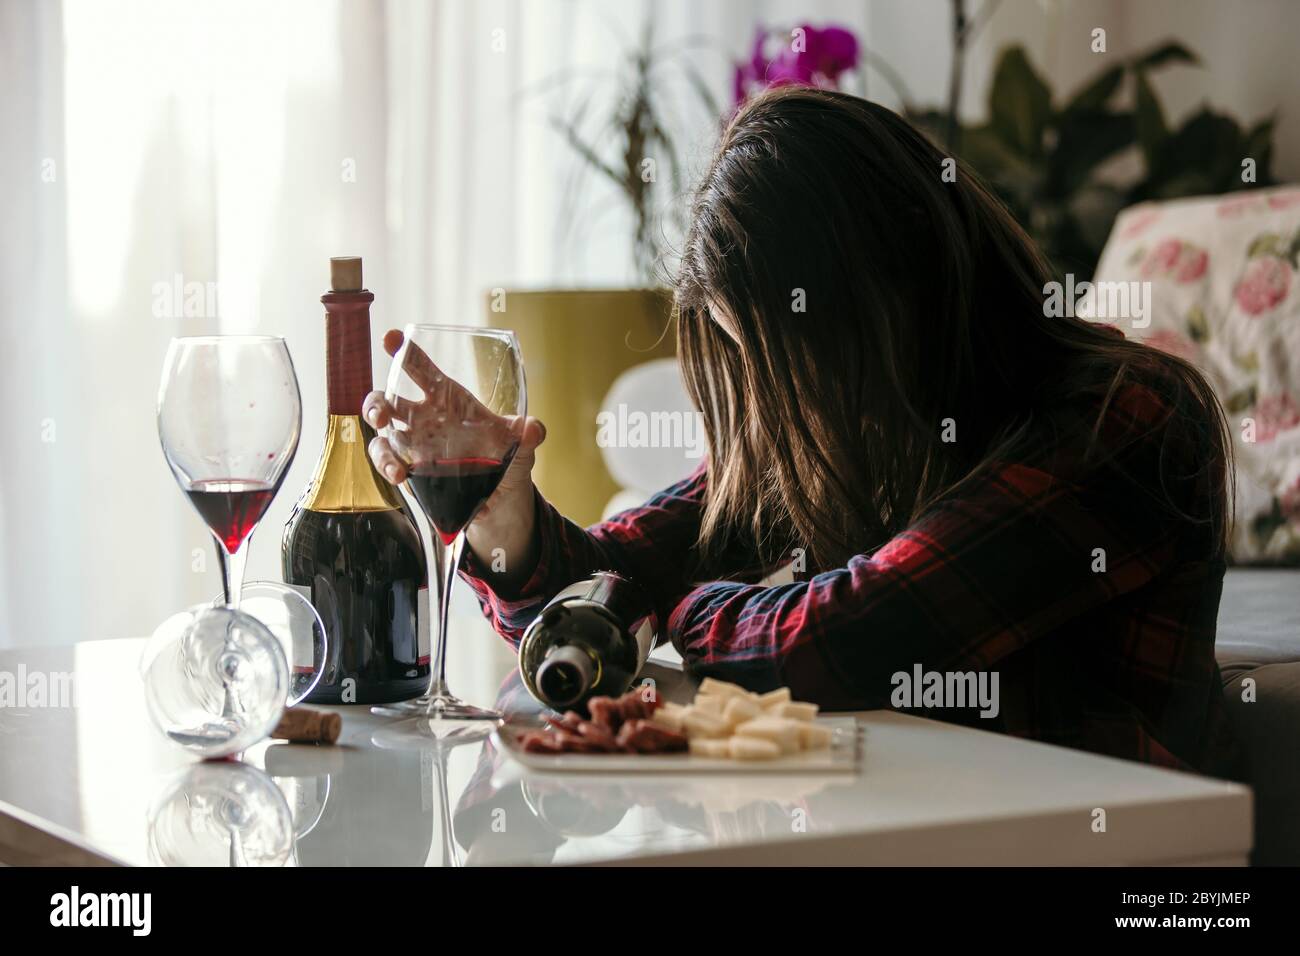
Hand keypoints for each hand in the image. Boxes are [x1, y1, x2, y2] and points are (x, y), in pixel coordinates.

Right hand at [364, 330, 545, 571]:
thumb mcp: (520, 445)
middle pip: (387, 400)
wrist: (502, 497)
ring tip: (396, 467)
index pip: (421, 370)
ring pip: (381, 437)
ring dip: (381, 448)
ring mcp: (414, 445)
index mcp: (448, 399)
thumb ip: (527, 434)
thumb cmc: (508, 459)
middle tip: (382, 414)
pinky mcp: (412, 470)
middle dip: (376, 404)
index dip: (405, 353)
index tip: (392, 338)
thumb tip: (534, 429)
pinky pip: (389, 464)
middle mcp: (425, 419)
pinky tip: (401, 476)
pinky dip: (389, 468)